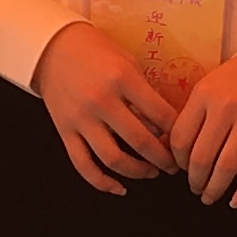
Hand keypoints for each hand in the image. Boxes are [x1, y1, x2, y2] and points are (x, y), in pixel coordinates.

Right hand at [31, 22, 177, 193]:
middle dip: (164, 159)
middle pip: (141, 142)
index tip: (184, 141)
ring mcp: (81, 119)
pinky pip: (83, 165)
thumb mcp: (128, 62)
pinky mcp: (65, 131)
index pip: (161, 115)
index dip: (177, 133)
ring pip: (113, 159)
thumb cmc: (96, 51)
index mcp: (122, 79)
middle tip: (174, 165)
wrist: (53, 47)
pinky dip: (102, 183)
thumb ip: (145, 93)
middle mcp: (101, 100)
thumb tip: (165, 127)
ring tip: (152, 172)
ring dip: (138, 172)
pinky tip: (119, 188)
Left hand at [168, 50, 236, 205]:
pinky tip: (236, 200)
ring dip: (215, 188)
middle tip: (195, 188)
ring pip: (228, 166)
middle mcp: (226, 108)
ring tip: (210, 196)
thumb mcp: (206, 87)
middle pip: (202, 157)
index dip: (177, 161)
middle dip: (194, 181)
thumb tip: (167, 147)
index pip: (180, 139)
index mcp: (204, 96)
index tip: (180, 168)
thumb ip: (190, 115)